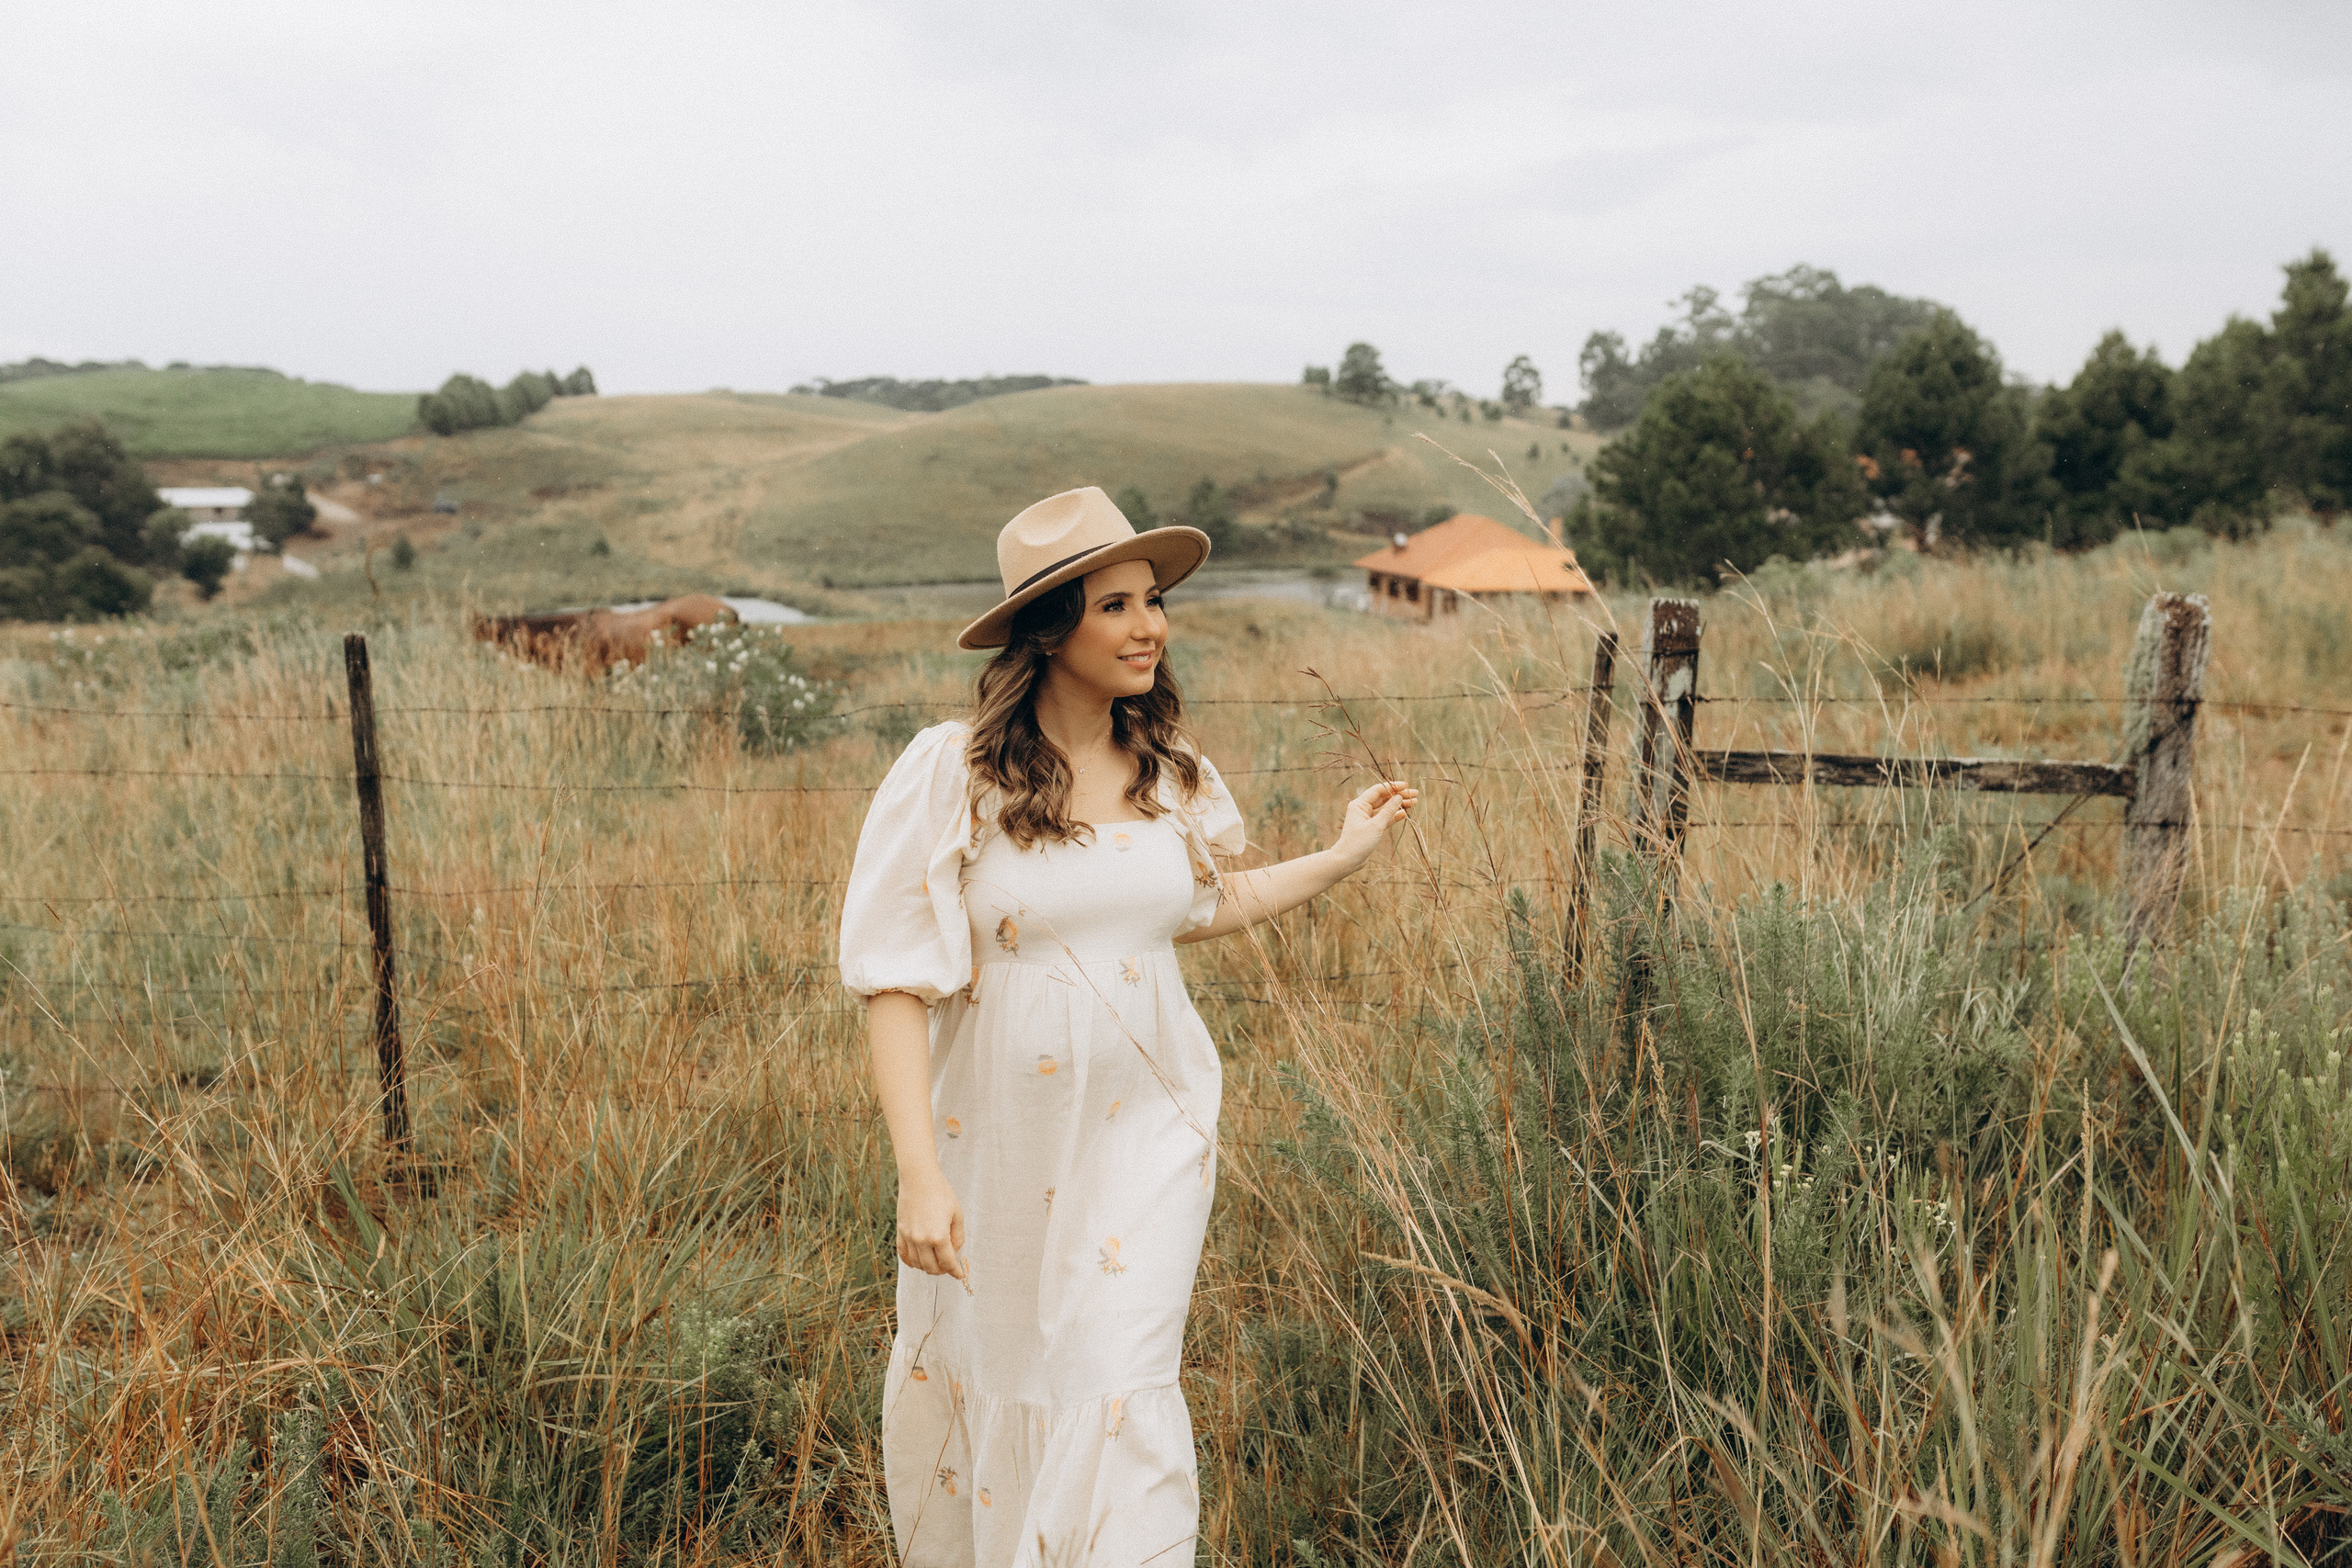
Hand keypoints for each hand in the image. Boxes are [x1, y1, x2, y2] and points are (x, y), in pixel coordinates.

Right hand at [897, 1166, 966, 1280]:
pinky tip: (917, 1262)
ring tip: (935, 1263)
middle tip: (948, 1267)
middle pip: (931, 1267)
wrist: (919, 1178)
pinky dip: (911, 1261)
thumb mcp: (957, 1214)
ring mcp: (909, 1237)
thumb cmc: (941, 1193)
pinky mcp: (900, 1231)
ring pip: (917, 1263)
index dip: (955, 1272)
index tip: (959, 1276)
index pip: (947, 1263)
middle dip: (942, 1271)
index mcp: (939, 1236)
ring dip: (927, 1267)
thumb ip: (958, 1236)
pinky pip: (903, 1254)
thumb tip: (954, 1252)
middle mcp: (922, 1240)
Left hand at [1331, 780, 1418, 869]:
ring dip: (1399, 805)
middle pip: (1383, 798)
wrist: (1348, 860)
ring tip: (1414, 803)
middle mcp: (1363, 809)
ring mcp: (1368, 818)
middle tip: (1415, 794)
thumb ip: (1388, 811)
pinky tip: (1405, 813)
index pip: (1378, 790)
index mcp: (1359, 804)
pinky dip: (1394, 816)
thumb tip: (1399, 797)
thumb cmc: (1358, 842)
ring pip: (1386, 808)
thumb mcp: (1376, 826)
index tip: (1407, 786)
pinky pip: (1385, 818)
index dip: (1393, 787)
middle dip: (1399, 796)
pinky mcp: (1372, 828)